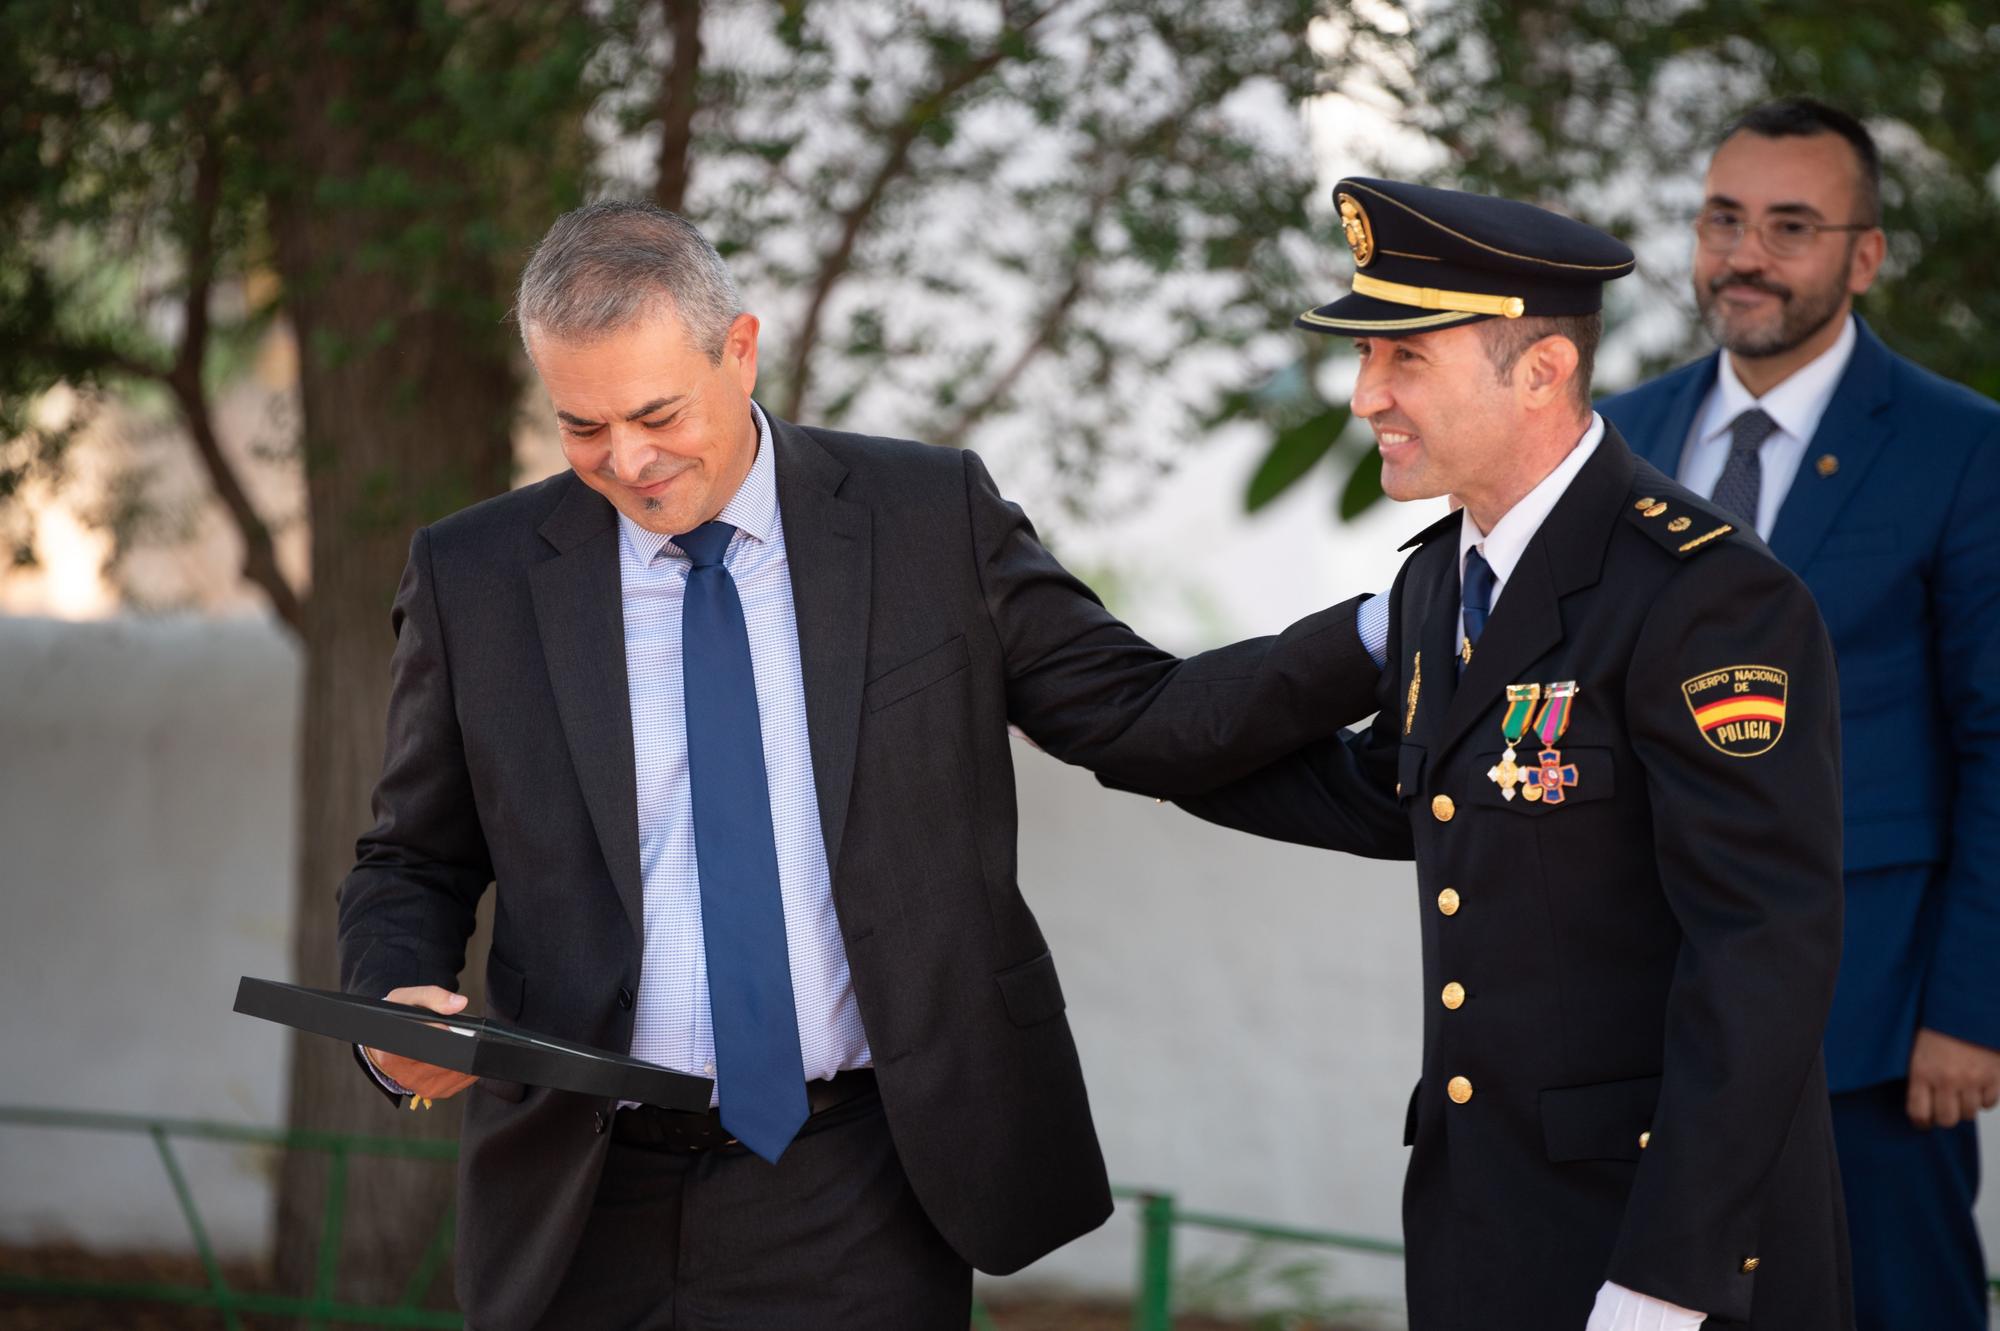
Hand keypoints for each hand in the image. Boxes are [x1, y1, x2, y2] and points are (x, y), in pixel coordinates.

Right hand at [365, 986, 479, 1101]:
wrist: (388, 1042)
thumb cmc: (396, 1020)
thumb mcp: (407, 1000)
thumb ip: (432, 997)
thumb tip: (459, 1003)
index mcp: (392, 1055)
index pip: (426, 1046)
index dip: (442, 1034)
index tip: (448, 1025)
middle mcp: (406, 1076)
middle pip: (446, 1060)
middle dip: (458, 1042)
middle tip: (455, 1029)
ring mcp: (422, 1087)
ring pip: (458, 1070)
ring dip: (464, 1053)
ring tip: (454, 1038)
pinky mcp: (437, 1092)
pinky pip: (463, 1079)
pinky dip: (467, 1064)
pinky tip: (458, 1052)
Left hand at [1906, 1027, 1999, 1129]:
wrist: (1967, 1007)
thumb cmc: (1939, 1026)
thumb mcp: (1918, 1048)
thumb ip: (1919, 1075)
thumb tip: (1920, 1104)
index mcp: (1923, 1071)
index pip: (1919, 1112)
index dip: (1921, 1122)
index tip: (1923, 1121)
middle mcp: (1948, 1079)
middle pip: (1947, 1119)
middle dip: (1944, 1117)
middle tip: (1944, 1108)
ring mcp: (1973, 1079)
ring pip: (1970, 1114)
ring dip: (1965, 1108)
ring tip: (1961, 1095)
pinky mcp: (1995, 1077)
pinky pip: (1990, 1104)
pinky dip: (1984, 1100)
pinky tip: (1978, 1089)